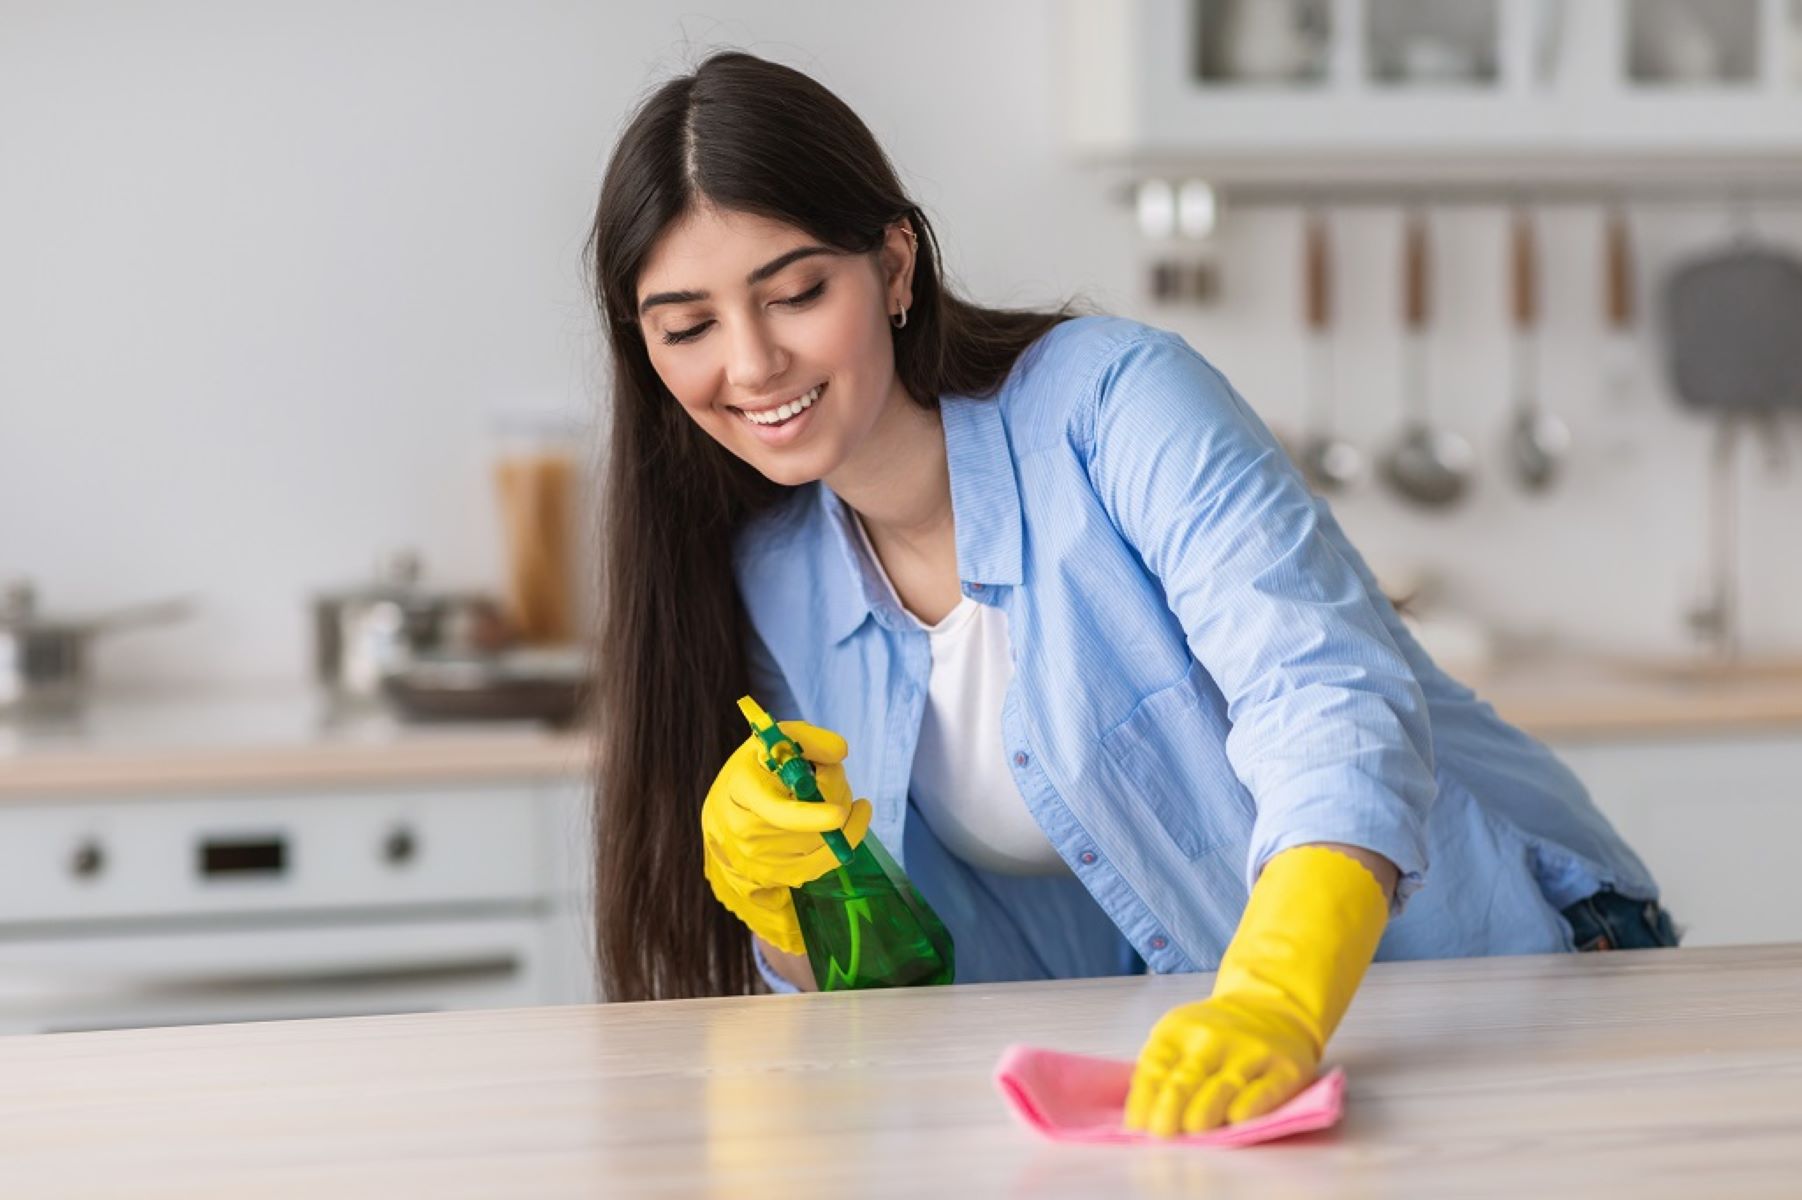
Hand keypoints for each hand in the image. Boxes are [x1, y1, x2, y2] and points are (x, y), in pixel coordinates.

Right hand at [700, 720, 870, 954]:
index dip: (810, 816)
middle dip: (835, 801)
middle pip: (808, 830)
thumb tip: (839, 753)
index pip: (778, 812)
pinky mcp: (775, 878)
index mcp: (742, 791)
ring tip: (839, 799)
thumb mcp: (777, 740)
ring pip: (819, 848)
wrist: (728, 806)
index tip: (840, 814)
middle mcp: (745, 832)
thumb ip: (810, 740)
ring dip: (841, 821)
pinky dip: (842, 842)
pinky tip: (846, 820)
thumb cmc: (758, 768)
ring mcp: (758, 861)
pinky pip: (821, 864)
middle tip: (839, 781)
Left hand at [1124, 844, 1390, 1135]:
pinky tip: (1235, 1120)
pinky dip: (1248, 1107)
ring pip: (1222, 1088)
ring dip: (1203, 1112)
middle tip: (1161, 1134)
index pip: (1154, 1068)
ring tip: (1192, 1130)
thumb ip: (1160, 1073)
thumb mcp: (1180, 1039)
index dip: (1143, 1100)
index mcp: (1178, 1031)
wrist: (1274, 1007)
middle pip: (1185, 1080)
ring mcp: (1251, 1053)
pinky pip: (1264, 1092)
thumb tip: (1138, 1121)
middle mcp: (1214, 1038)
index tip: (1137, 1127)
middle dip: (1169, 1110)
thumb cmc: (1216, 1036)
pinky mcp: (1285, 1070)